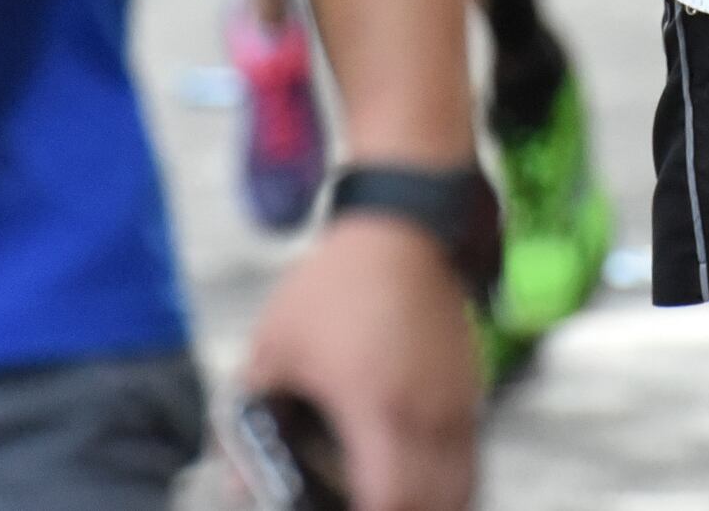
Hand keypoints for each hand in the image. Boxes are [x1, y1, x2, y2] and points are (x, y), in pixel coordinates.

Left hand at [237, 210, 479, 510]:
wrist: (403, 227)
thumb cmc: (340, 281)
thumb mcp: (277, 345)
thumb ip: (251, 415)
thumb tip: (237, 477)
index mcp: (378, 408)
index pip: (389, 501)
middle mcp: (427, 413)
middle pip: (435, 506)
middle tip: (366, 505)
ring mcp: (456, 402)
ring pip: (461, 487)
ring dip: (431, 504)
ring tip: (395, 501)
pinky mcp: (470, 387)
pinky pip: (471, 456)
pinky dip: (451, 481)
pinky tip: (420, 479)